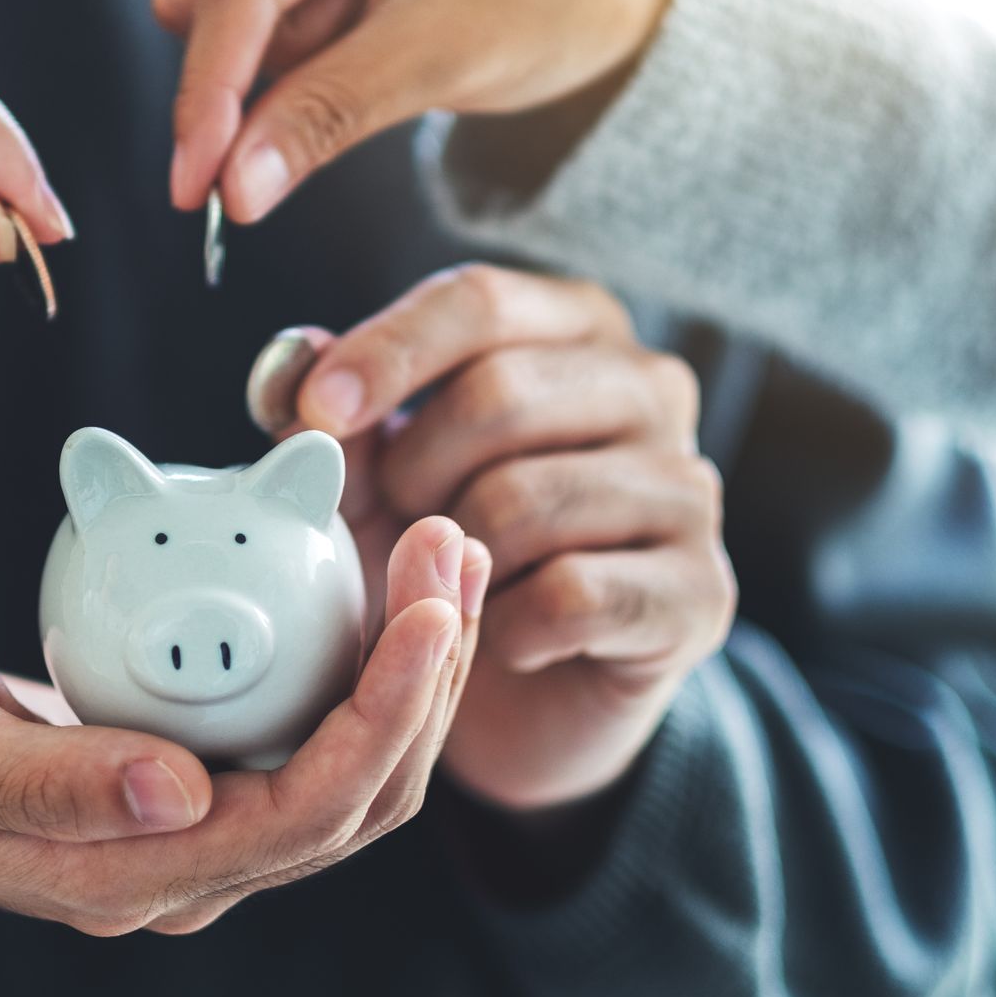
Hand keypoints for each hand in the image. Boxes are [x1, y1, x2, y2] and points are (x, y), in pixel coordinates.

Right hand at [0, 516, 486, 934]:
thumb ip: (50, 785)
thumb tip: (182, 794)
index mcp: (130, 878)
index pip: (304, 813)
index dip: (386, 716)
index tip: (427, 607)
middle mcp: (180, 869)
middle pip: (356, 795)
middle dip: (428, 678)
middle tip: (451, 547)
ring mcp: (187, 830)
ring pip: (345, 764)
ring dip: (410, 665)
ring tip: (439, 550)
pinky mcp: (184, 782)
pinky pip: (300, 731)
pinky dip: (353, 660)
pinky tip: (367, 581)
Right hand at [153, 0, 677, 220]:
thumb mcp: (434, 64)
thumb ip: (321, 119)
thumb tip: (233, 191)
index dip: (209, 96)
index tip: (194, 189)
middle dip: (246, 76)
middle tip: (328, 118)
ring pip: (217, 12)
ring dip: (281, 65)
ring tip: (381, 50)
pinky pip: (251, 15)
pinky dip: (292, 54)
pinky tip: (363, 42)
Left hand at [278, 264, 733, 810]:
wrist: (521, 696)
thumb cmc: (443, 551)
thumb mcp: (370, 474)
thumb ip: (336, 414)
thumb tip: (293, 361)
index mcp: (574, 326)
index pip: (478, 300)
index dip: (387, 351)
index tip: (316, 411)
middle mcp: (651, 386)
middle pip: (498, 395)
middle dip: (413, 471)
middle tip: (398, 522)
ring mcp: (687, 487)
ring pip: (525, 501)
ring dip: (455, 560)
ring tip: (453, 581)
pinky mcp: (702, 590)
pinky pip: (569, 595)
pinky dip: (506, 628)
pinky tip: (505, 638)